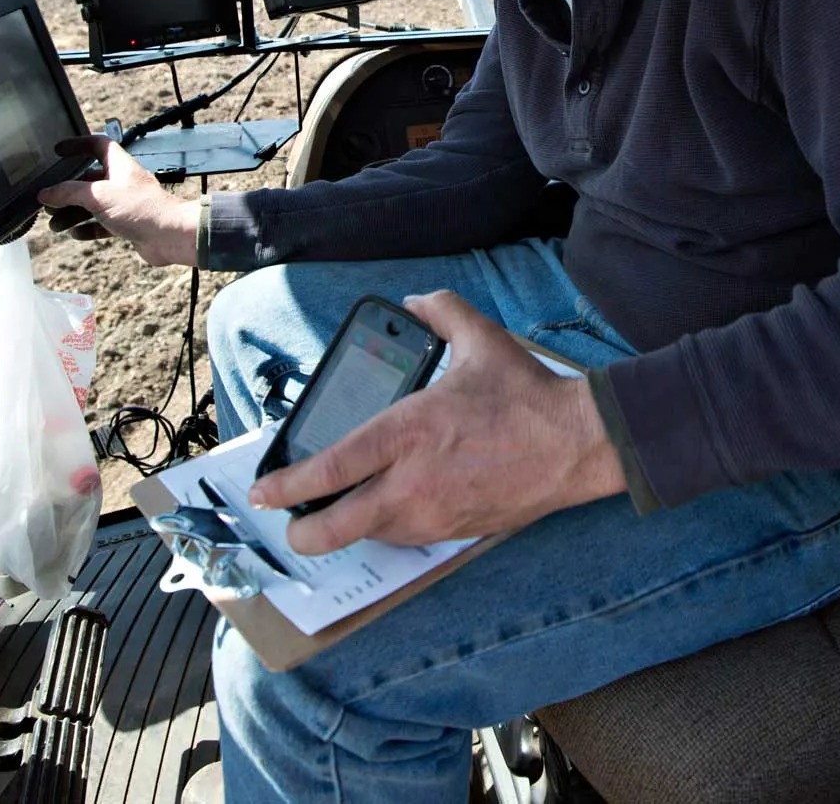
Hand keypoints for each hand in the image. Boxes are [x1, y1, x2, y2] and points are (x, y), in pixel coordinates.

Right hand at [35, 135, 199, 265]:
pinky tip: (74, 234)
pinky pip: (102, 223)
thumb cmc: (142, 208)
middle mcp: (122, 181)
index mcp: (119, 165)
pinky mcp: (128, 223)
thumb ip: (69, 193)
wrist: (170, 236)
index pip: (97, 145)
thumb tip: (45, 193)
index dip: (77, 144)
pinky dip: (87, 227)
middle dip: (67, 192)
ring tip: (54, 225)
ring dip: (73, 213)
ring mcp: (125, 203)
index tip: (58, 150)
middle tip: (47, 202)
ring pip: (93, 205)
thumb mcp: (98, 195)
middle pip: (89, 180)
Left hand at [246, 290, 624, 553]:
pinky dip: (390, 528)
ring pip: (371, 536)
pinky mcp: (456, 533)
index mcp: (407, 433)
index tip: (263, 491)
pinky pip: (408, 538)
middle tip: (291, 524)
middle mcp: (412, 482)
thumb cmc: (526, 396)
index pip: (330, 468)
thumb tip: (415, 300)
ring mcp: (434, 515)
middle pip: (337, 527)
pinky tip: (391, 509)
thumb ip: (441, 312)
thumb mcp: (481, 340)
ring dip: (351, 528)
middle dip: (303, 531)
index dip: (287, 485)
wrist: (577, 446)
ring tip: (339, 511)